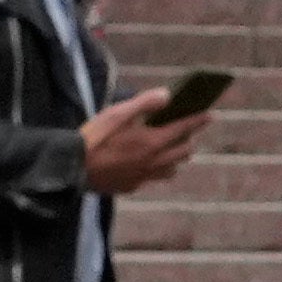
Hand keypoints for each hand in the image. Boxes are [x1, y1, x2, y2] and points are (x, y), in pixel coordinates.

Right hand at [74, 93, 198, 196]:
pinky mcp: (131, 186)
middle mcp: (154, 161)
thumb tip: (168, 95)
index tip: (210, 114)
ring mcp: (143, 176)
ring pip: (172, 168)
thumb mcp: (117, 113)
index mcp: (153, 141)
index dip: (199, 120)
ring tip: (167, 148)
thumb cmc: (94, 138)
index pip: (185, 128)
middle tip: (184, 131)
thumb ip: (145, 103)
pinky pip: (152, 178)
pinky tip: (144, 163)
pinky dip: (155, 169)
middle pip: (184, 151)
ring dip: (174, 157)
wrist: (70, 168)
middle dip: (188, 139)